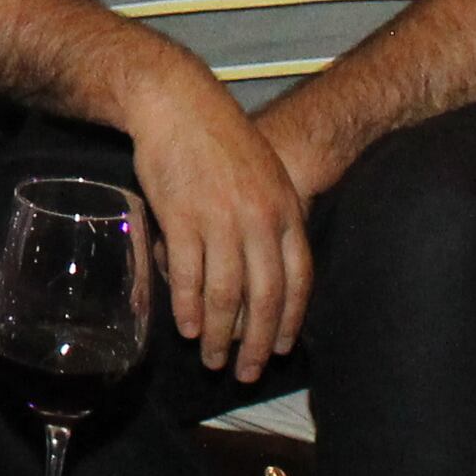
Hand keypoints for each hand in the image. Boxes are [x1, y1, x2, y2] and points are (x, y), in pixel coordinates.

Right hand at [113, 58, 310, 379]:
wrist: (178, 103)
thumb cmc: (220, 140)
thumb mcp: (263, 175)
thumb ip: (270, 221)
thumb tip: (265, 271)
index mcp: (284, 210)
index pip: (297, 280)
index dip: (289, 320)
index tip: (278, 349)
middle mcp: (258, 220)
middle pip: (265, 297)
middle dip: (255, 343)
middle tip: (244, 372)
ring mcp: (220, 220)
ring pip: (226, 294)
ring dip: (219, 334)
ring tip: (211, 359)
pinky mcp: (182, 217)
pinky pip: (189, 276)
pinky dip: (188, 307)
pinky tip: (187, 327)